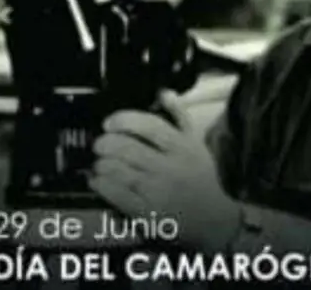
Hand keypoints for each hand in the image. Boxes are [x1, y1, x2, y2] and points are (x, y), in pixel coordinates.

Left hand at [89, 90, 239, 251]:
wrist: (212, 218)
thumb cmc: (200, 176)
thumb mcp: (196, 142)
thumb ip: (179, 115)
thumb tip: (164, 92)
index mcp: (182, 146)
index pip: (149, 126)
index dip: (124, 120)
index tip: (110, 122)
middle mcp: (170, 167)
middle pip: (129, 149)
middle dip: (106, 144)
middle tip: (99, 144)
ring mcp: (158, 191)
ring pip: (121, 172)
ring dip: (103, 164)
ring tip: (99, 162)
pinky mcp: (148, 213)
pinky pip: (118, 196)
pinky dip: (103, 186)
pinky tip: (98, 181)